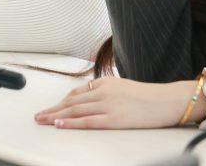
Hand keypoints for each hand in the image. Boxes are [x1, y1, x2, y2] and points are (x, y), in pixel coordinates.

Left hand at [35, 76, 203, 129]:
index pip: (76, 92)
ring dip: (56, 116)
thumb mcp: (123, 87)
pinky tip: (60, 124)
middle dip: (53, 109)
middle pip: (71, 101)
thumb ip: (106, 92)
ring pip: (75, 110)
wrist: (167, 101)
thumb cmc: (148, 97)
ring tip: (43, 121)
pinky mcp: (114, 118)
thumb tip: (90, 100)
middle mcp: (104, 91)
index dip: (61, 102)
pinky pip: (88, 121)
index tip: (51, 109)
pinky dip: (71, 123)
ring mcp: (108, 104)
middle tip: (38, 116)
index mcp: (106, 82)